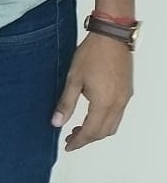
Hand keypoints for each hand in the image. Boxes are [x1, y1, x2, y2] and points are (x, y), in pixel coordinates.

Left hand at [52, 32, 133, 150]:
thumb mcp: (73, 79)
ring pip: (113, 125)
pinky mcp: (127, 91)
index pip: (91, 131)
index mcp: (104, 103)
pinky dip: (105, 121)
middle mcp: (118, 103)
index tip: (68, 146)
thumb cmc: (91, 54)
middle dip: (87, 138)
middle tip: (70, 138)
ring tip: (79, 128)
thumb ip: (66, 103)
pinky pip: (118, 115)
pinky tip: (92, 115)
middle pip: (104, 132)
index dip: (79, 141)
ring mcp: (125, 98)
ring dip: (97, 131)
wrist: (111, 36)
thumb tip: (56, 123)